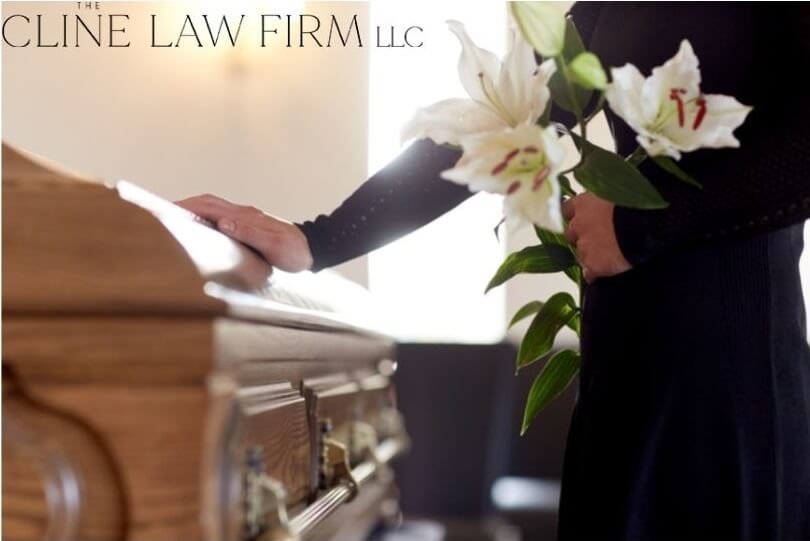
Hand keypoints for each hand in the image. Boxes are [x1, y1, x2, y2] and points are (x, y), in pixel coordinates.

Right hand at [175, 194, 313, 271]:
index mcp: (245, 216)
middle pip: (207, 204)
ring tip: (173, 222)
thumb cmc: (296, 251)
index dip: (187, 206)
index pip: (209, 206)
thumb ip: (250, 233)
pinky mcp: (248, 227)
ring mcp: (246, 219)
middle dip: (184, 207)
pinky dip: (205, 221)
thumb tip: (223, 222)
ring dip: (193, 213)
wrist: (314, 250)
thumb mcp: (274, 245)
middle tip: (161, 214)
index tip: (166, 209)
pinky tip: (198, 232)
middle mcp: (243, 214)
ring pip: (213, 210)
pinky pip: (221, 219)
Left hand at [562, 193, 631, 282]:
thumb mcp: (617, 192)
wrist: (646, 225)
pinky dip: (595, 274)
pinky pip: (589, 274)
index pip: (567, 209)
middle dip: (581, 237)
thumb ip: (604, 200)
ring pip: (580, 255)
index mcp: (584, 203)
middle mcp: (578, 225)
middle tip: (599, 239)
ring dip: (589, 256)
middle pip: (571, 234)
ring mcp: (584, 247)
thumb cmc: (637, 203)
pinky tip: (606, 273)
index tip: (584, 218)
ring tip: (608, 256)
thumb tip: (607, 204)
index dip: (576, 215)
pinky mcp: (593, 265)